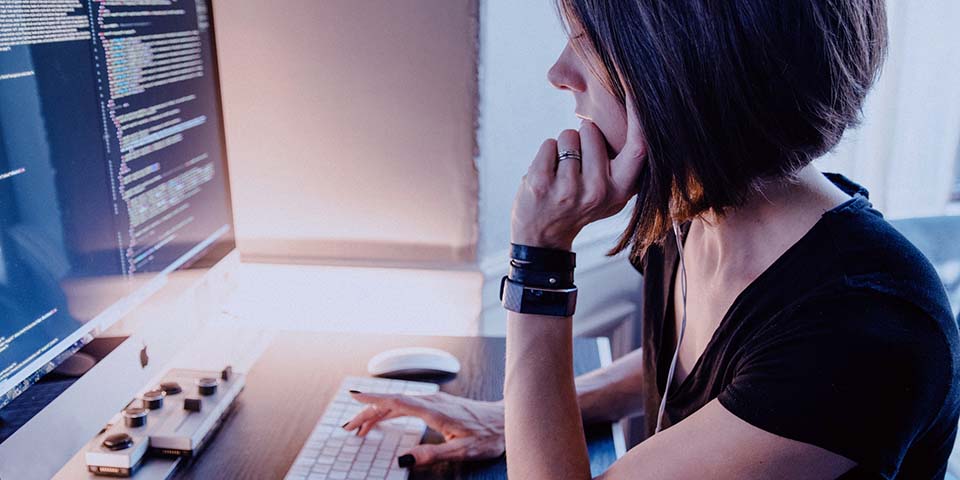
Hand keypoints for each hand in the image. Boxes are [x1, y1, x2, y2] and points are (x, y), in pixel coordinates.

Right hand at [343, 391, 504, 466]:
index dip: (372, 401)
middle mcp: (431, 400)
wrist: (506, 420)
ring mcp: (434, 400)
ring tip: (361, 427)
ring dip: (378, 412)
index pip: (396, 402)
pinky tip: (385, 417)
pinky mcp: (437, 403)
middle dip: (368, 413)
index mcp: (433, 410)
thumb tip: (403, 459)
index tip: (353, 398)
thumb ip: (431, 455)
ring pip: (398, 402)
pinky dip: (391, 410)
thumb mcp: (462, 451)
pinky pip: (407, 404)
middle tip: (349, 428)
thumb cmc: (488, 435)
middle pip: (392, 402)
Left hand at [510, 97, 645, 249]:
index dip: (640, 115)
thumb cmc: (581, 205)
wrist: (542, 237)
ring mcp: (569, 189)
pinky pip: (549, 144)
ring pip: (569, 135)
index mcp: (622, 190)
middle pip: (592, 130)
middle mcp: (599, 191)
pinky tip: (547, 176)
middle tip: (578, 165)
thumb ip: (626, 163)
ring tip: (562, 173)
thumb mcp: (612, 192)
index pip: (639, 146)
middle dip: (583, 135)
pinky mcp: (542, 184)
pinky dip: (546, 153)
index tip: (638, 88)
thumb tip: (641, 115)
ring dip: (563, 147)